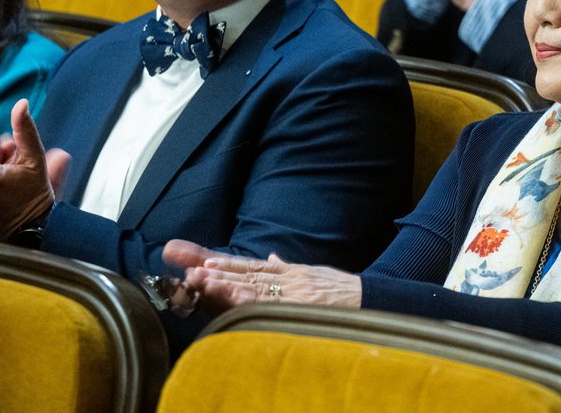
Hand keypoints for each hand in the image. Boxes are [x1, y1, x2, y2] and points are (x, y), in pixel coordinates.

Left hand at [166, 242, 361, 312]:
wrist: (371, 299)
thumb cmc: (342, 291)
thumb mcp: (313, 274)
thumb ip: (288, 267)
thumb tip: (271, 257)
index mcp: (288, 272)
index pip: (250, 266)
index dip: (224, 263)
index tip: (199, 260)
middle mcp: (287, 278)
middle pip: (245, 272)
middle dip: (215, 269)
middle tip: (189, 266)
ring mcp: (293, 290)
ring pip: (253, 285)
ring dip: (226, 281)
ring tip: (202, 277)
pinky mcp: (302, 303)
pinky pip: (272, 302)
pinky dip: (252, 299)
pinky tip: (234, 295)